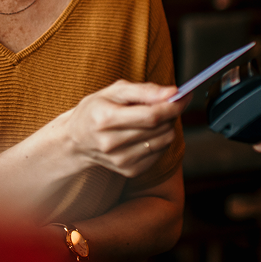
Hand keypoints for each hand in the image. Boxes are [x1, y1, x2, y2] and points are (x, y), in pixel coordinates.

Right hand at [60, 80, 180, 177]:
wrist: (76, 140)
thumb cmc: (96, 110)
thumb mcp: (114, 91)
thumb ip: (144, 90)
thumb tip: (172, 92)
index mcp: (105, 119)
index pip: (150, 116)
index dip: (172, 106)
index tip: (184, 95)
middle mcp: (111, 143)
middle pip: (159, 129)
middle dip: (172, 113)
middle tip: (171, 103)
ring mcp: (120, 160)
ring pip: (163, 142)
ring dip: (168, 126)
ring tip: (156, 118)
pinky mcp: (129, 171)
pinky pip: (159, 153)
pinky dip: (161, 140)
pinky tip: (148, 133)